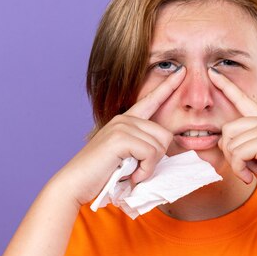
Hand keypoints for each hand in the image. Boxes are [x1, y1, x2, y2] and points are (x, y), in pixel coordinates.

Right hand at [50, 66, 185, 206]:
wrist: (75, 184)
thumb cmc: (101, 176)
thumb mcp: (127, 158)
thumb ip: (143, 149)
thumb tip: (165, 149)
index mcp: (126, 122)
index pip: (151, 100)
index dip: (168, 86)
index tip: (181, 71)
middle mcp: (125, 119)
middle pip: (165, 135)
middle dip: (156, 159)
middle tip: (136, 171)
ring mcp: (122, 126)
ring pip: (159, 146)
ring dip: (148, 167)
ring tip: (130, 173)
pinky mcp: (120, 137)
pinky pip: (150, 154)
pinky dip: (144, 170)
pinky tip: (130, 175)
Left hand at [208, 67, 256, 215]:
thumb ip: (243, 144)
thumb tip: (222, 139)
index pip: (243, 100)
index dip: (226, 86)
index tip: (212, 72)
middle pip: (228, 128)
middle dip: (229, 153)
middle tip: (243, 168)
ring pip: (231, 142)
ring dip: (235, 164)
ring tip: (250, 174)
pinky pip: (237, 153)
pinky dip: (239, 169)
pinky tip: (250, 178)